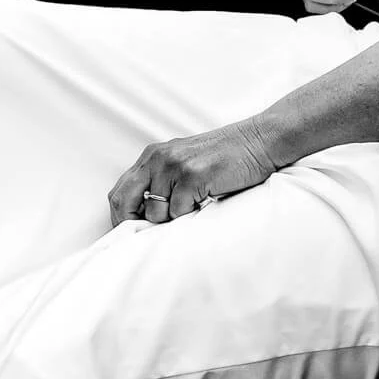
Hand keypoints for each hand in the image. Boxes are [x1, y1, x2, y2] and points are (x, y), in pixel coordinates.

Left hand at [107, 120, 277, 226]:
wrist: (259, 142)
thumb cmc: (225, 159)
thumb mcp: (183, 165)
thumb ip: (161, 184)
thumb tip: (143, 218)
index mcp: (152, 156)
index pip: (118, 192)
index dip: (120, 217)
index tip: (132, 233)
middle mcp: (157, 158)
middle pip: (123, 201)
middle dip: (132, 224)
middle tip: (148, 236)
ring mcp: (173, 166)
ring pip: (154, 212)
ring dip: (171, 220)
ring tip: (192, 207)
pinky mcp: (192, 176)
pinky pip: (178, 211)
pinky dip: (190, 215)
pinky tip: (205, 201)